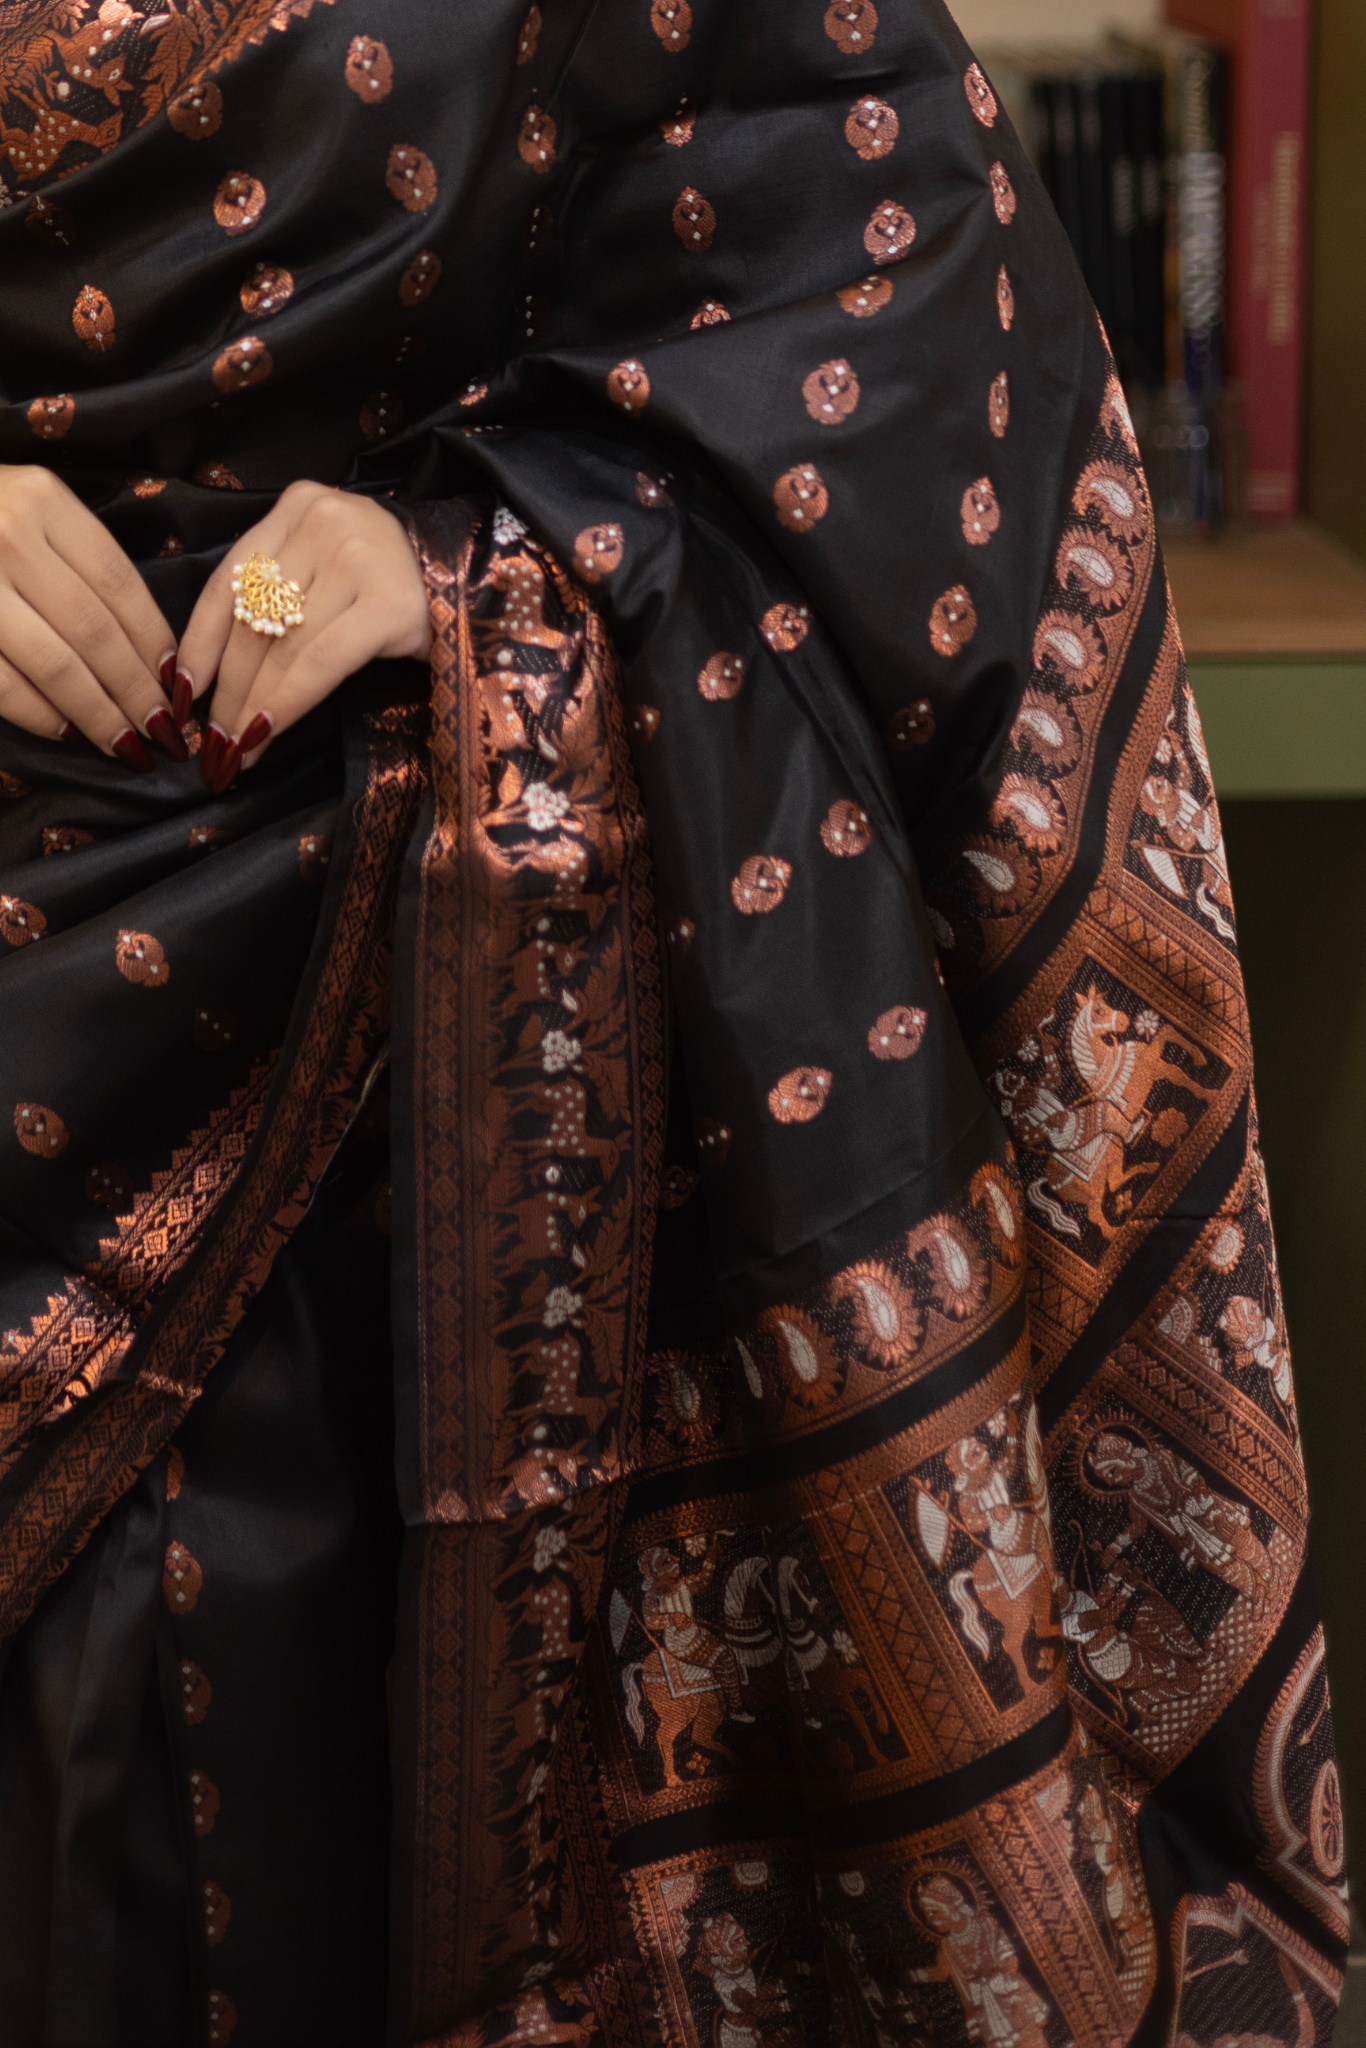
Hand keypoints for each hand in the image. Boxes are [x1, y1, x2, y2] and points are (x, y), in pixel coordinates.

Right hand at [0, 465, 184, 767]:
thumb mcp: (29, 511)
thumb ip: (79, 562)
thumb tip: (151, 652)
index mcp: (43, 500)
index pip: (120, 585)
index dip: (155, 643)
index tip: (178, 685)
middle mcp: (9, 534)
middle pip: (95, 631)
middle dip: (137, 692)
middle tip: (164, 733)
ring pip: (55, 663)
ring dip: (98, 713)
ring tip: (128, 746)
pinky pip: (1, 681)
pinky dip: (39, 713)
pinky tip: (67, 733)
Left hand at [180, 481, 430, 792]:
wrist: (484, 588)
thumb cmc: (399, 591)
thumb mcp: (330, 574)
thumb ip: (281, 595)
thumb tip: (208, 676)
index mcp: (301, 505)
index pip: (227, 578)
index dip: (198, 641)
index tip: (182, 692)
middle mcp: (325, 519)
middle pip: (251, 616)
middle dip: (224, 687)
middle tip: (210, 742)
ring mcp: (357, 556)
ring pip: (280, 644)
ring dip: (249, 706)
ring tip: (235, 750)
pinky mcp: (386, 603)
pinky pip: (317, 664)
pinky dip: (285, 704)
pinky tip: (265, 735)